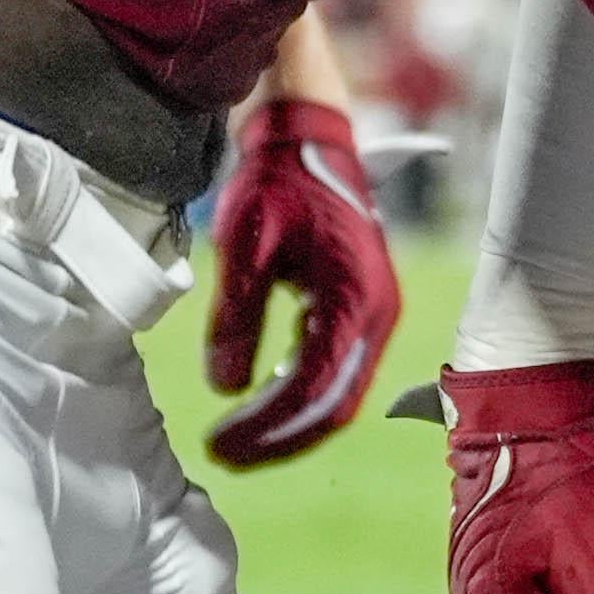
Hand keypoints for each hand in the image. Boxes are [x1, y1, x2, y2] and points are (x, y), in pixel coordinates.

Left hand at [201, 97, 402, 468]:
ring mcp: (372, 311)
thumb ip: (236, 319)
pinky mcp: (358, 307)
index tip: (217, 445)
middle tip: (222, 454)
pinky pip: (334, 367)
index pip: (316, 387)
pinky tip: (255, 398)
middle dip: (280, 437)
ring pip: (337, 390)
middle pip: (335, 402)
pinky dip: (297, 391)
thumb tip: (226, 388)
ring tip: (232, 436)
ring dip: (287, 419)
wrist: (306, 139)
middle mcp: (376, 312)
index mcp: (357, 299)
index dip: (267, 426)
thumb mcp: (246, 249)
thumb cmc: (278, 184)